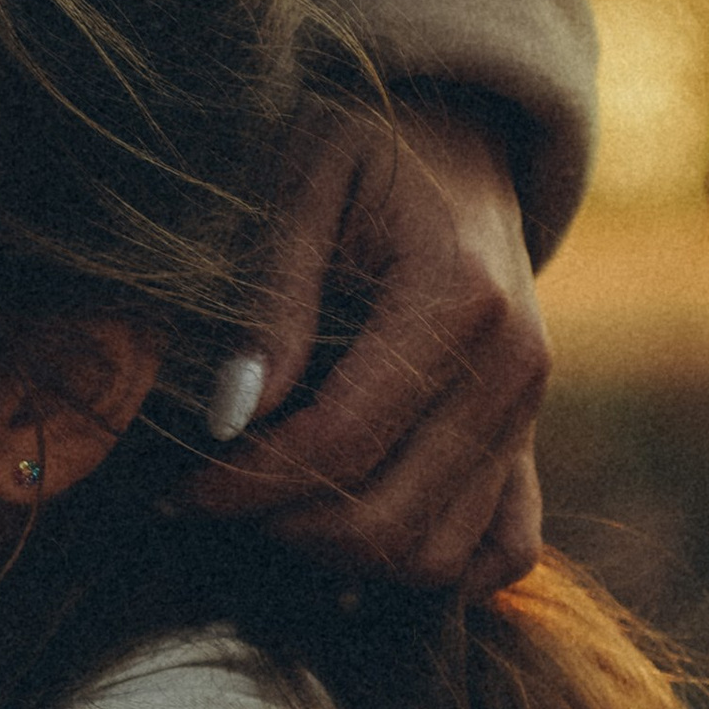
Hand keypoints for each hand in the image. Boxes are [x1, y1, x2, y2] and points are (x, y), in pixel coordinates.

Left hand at [185, 102, 548, 593]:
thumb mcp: (299, 182)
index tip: (176, 485)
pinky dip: (434, 570)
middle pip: (389, 520)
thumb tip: (231, 417)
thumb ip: (269, 297)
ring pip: (438, 556)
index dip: (244, 485)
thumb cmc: (358, 149)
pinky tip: (350, 543)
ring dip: (343, 559)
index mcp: (460, 296)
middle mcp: (515, 368)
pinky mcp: (532, 442)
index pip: (339, 445)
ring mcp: (532, 414)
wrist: (455, 138)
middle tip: (210, 500)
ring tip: (267, 510)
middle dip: (282, 530)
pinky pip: (503, 552)